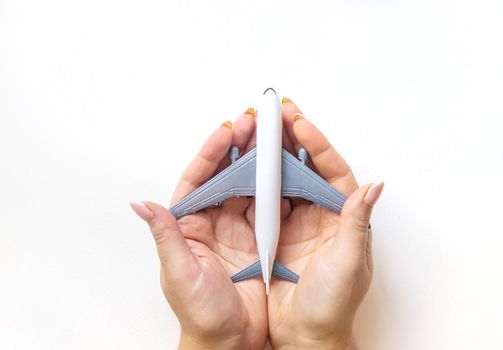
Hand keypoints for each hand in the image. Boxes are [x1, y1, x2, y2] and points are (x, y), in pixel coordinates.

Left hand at [130, 109, 266, 349]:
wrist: (230, 342)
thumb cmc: (200, 314)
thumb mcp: (179, 275)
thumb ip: (165, 237)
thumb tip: (142, 205)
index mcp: (189, 225)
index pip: (197, 179)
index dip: (211, 153)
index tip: (226, 131)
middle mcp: (212, 221)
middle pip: (225, 174)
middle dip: (239, 147)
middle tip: (254, 122)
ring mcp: (237, 228)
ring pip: (248, 185)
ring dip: (259, 161)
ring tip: (271, 136)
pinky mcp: (259, 238)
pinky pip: (268, 205)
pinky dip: (277, 186)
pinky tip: (286, 170)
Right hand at [268, 99, 383, 349]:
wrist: (304, 335)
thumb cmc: (332, 306)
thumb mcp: (349, 265)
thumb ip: (358, 225)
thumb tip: (374, 188)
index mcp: (342, 217)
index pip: (333, 170)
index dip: (317, 144)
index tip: (300, 123)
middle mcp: (319, 214)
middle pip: (306, 167)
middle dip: (292, 138)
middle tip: (277, 112)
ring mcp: (295, 222)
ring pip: (284, 178)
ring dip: (272, 154)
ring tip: (259, 130)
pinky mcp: (274, 233)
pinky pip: (264, 199)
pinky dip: (255, 181)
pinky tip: (245, 165)